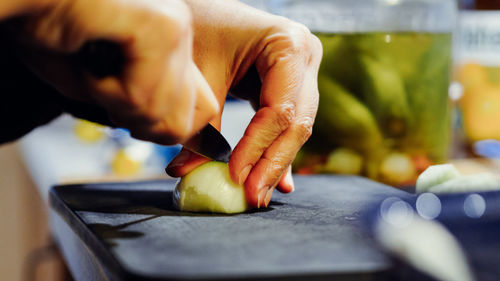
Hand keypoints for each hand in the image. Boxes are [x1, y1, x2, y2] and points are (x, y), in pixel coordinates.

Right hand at [5, 0, 218, 144]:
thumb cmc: (50, 33)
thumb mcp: (105, 86)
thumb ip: (150, 111)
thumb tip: (185, 138)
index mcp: (173, 40)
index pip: (205, 109)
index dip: (166, 128)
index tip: (126, 110)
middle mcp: (181, 28)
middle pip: (192, 120)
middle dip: (140, 122)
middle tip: (104, 85)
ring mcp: (175, 24)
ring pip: (164, 115)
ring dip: (112, 101)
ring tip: (90, 62)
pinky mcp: (158, 24)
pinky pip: (140, 96)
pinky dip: (100, 89)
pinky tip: (86, 51)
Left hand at [166, 0, 321, 207]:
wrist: (201, 8)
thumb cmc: (197, 28)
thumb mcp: (200, 77)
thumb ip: (200, 128)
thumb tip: (184, 174)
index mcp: (288, 44)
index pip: (279, 110)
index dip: (258, 148)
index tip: (235, 177)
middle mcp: (306, 56)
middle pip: (295, 123)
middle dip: (271, 164)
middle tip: (252, 198)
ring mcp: (303, 70)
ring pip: (295, 128)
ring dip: (275, 164)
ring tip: (258, 195)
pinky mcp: (291, 84)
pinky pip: (287, 123)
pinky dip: (276, 150)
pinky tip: (277, 181)